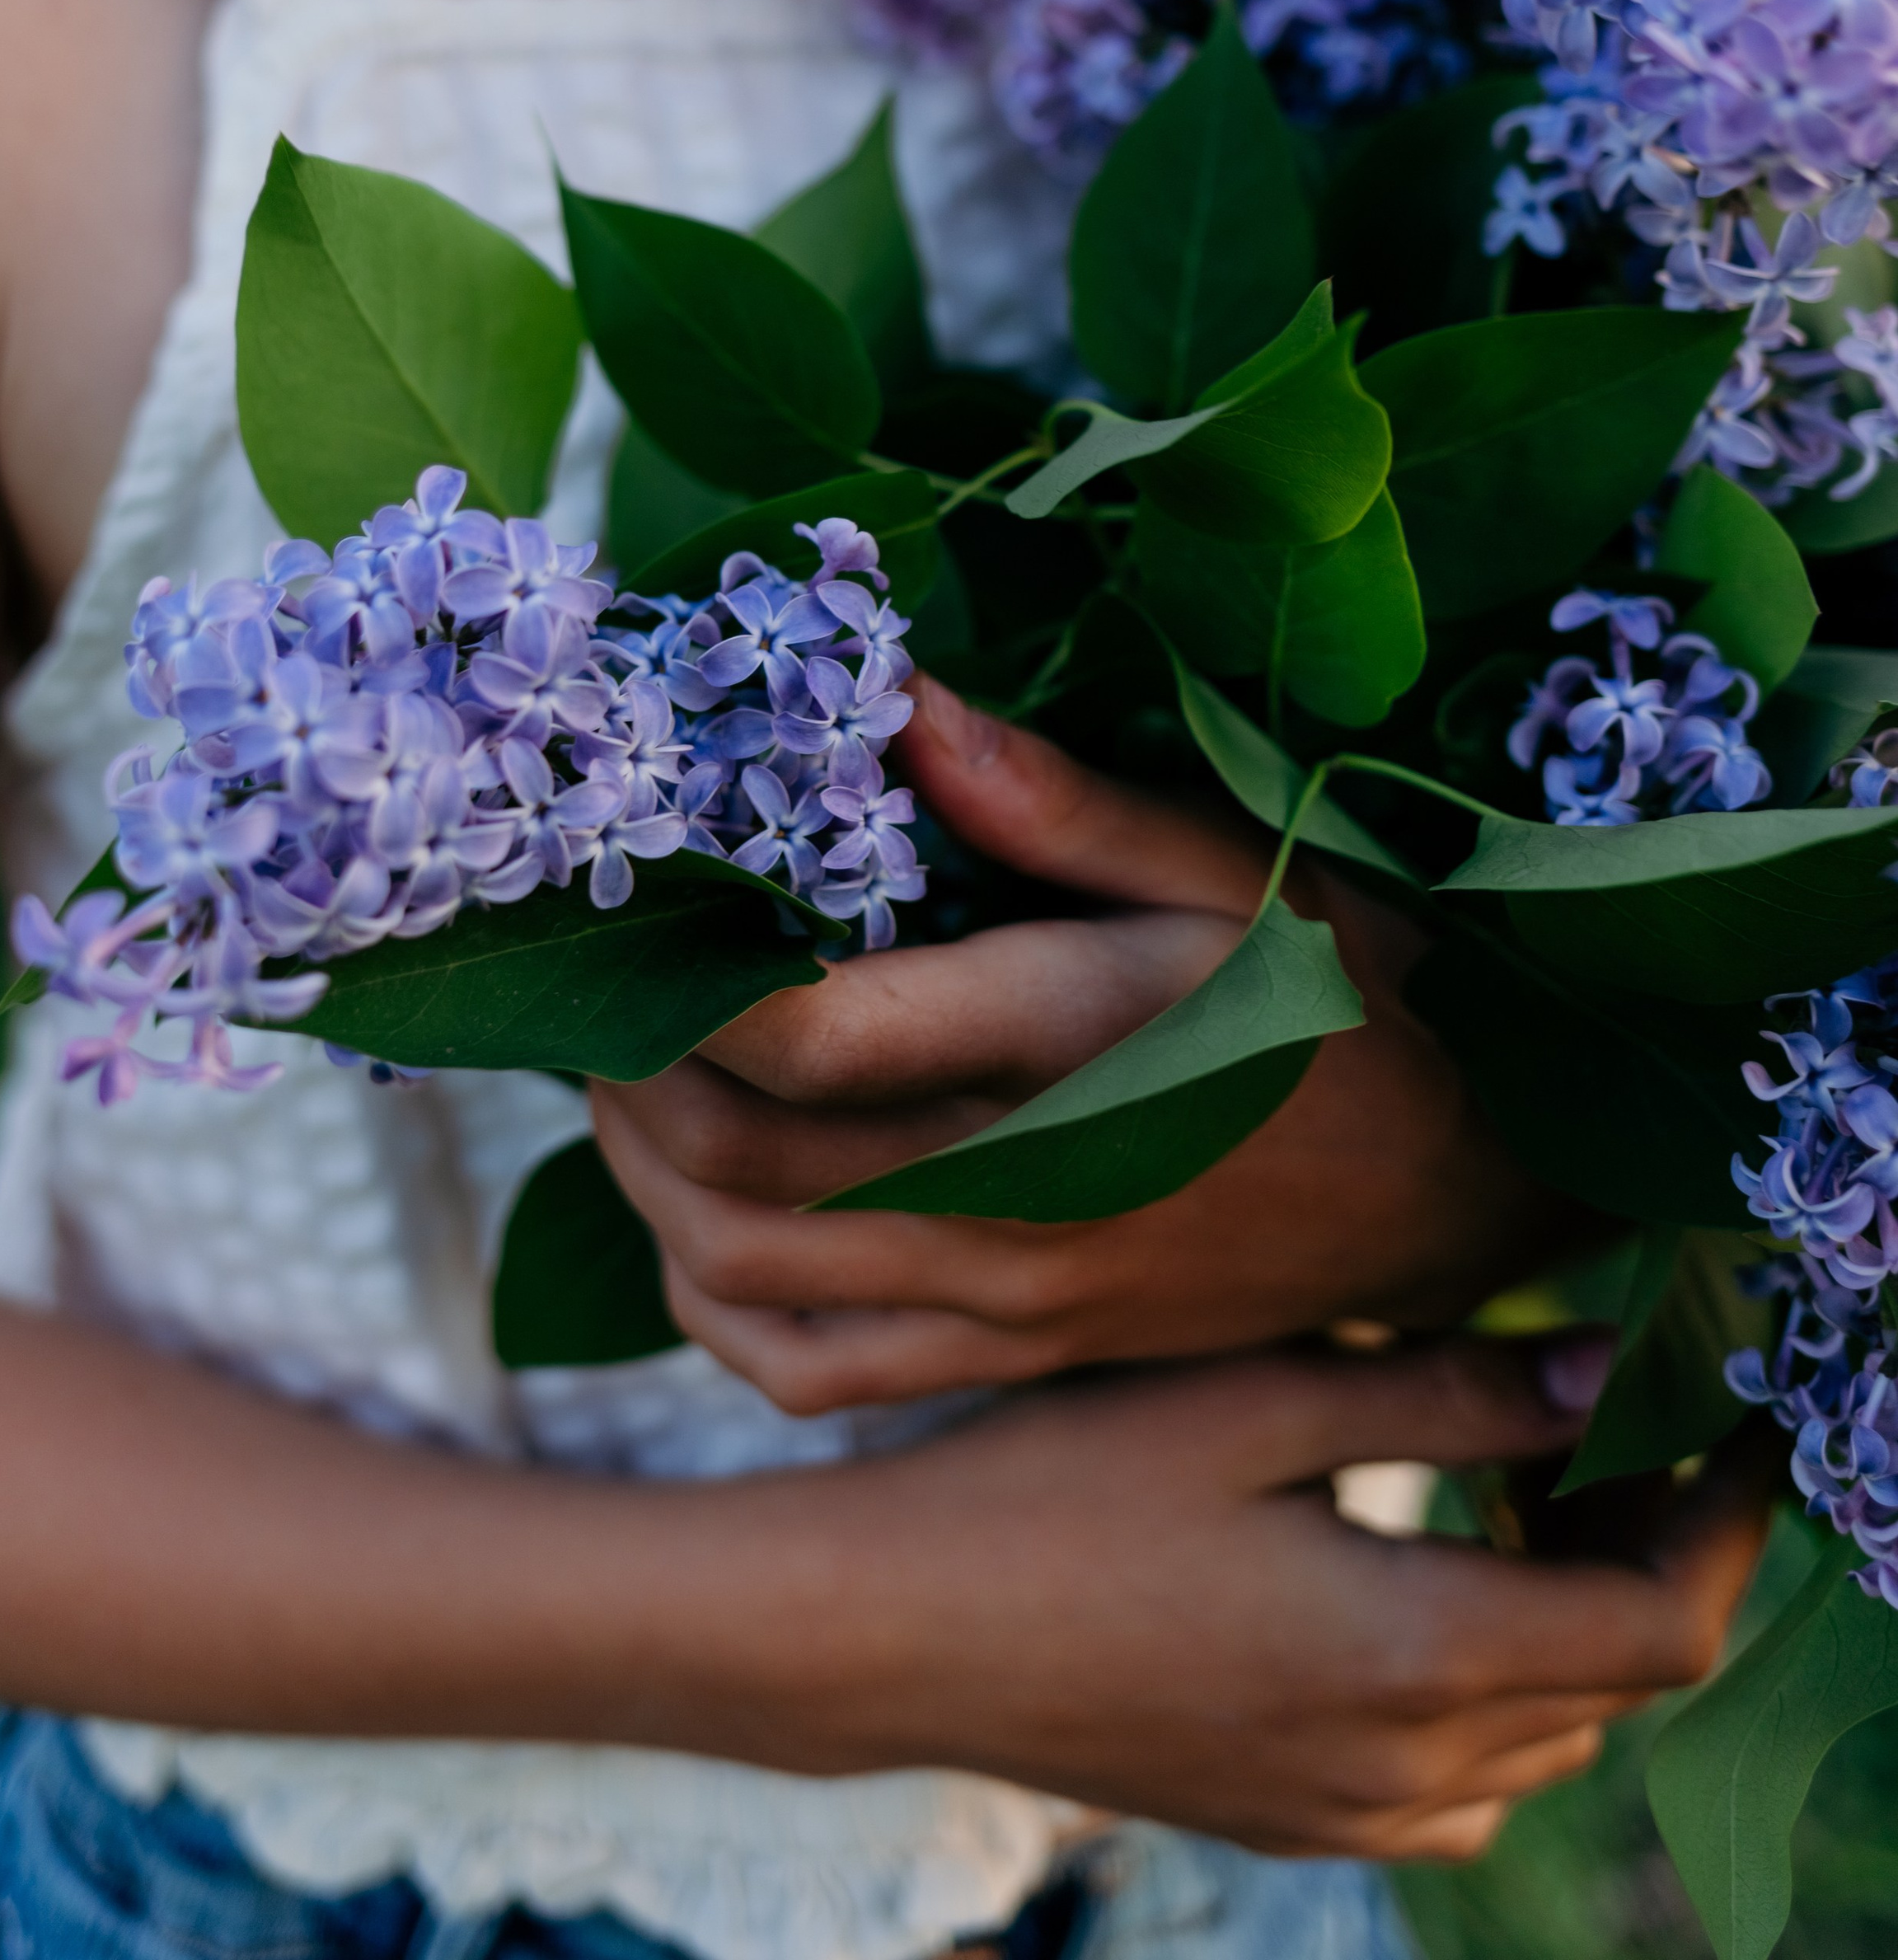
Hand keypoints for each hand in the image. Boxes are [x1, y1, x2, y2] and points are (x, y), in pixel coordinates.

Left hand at [594, 679, 1564, 1410]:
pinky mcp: (1022, 1354)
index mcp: (1071, 1044)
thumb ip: (1057, 801)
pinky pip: (814, 1374)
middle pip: (740, 1164)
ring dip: (645, 1179)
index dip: (681, 983)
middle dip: (630, 1071)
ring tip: (625, 1077)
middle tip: (599, 981)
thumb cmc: (1356, 993)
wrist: (1472, 1185)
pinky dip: (716, 1308)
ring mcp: (1016, 1296)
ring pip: (746, 1274)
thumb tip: (898, 699)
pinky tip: (698, 1222)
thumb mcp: (1241, 860)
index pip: (809, 1040)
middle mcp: (1024, 1193)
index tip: (635, 899)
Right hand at [800, 1332, 1769, 1859]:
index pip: (1663, 1624)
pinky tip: (1428, 1583)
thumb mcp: (1255, 1399)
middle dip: (1655, 1549)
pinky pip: (1462, 1780)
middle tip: (1628, 1416)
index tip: (1736, 1419)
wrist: (893, 1631)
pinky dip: (1495, 1688)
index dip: (1726, 1519)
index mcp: (1412, 1654)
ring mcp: (1343, 1810)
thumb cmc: (1057, 1486)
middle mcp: (1402, 1763)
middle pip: (1618, 1681)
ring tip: (1530, 1488)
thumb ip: (1444, 1395)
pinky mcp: (1287, 1817)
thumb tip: (1601, 1375)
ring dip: (1575, 1622)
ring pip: (1548, 1736)